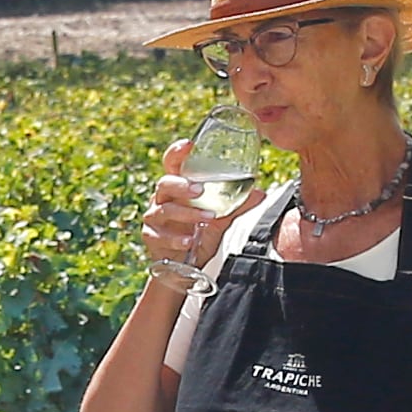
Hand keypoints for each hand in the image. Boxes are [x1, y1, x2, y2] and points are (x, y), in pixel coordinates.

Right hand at [138, 147, 232, 276]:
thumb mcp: (221, 219)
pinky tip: (190, 241)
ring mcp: (155, 218)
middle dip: (181, 185)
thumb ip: (237, 205)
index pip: (172, 164)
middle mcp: (162, 199)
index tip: (188, 145)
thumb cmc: (201, 235)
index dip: (177, 153)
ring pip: (165, 210)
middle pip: (165, 184)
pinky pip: (161, 236)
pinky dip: (177, 239)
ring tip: (208, 218)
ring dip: (188, 214)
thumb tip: (259, 193)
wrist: (186, 266)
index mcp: (178, 188)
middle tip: (199, 190)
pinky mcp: (152, 238)